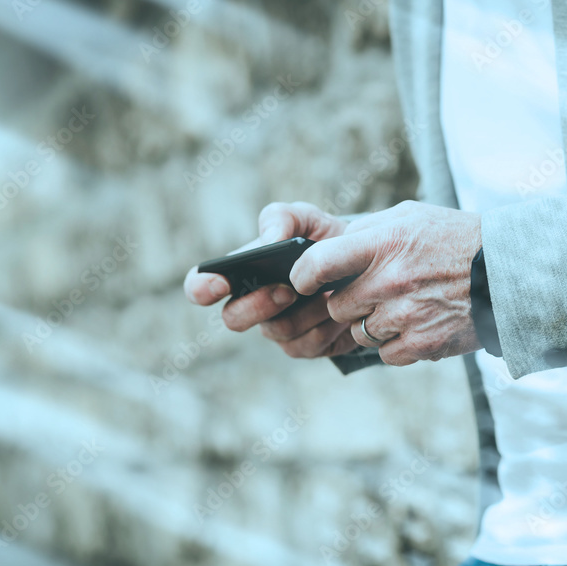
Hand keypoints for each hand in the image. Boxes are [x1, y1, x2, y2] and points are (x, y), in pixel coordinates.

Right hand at [183, 202, 360, 357]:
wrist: (365, 266)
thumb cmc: (324, 240)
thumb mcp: (306, 218)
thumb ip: (281, 218)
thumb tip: (269, 241)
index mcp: (240, 273)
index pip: (200, 287)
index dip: (201, 288)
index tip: (220, 283)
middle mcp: (252, 305)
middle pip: (232, 318)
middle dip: (257, 305)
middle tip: (287, 291)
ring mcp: (277, 328)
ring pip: (276, 331)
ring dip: (305, 312)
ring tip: (329, 292)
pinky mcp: (304, 346)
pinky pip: (306, 346)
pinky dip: (325, 326)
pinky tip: (339, 309)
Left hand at [289, 200, 482, 365]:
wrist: (508, 273)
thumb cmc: (454, 240)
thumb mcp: (410, 217)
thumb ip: (366, 231)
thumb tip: (326, 248)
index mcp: (385, 244)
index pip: (319, 263)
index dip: (303, 276)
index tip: (304, 281)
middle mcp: (391, 281)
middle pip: (337, 306)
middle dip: (349, 302)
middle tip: (375, 291)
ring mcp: (406, 316)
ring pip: (359, 332)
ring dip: (372, 323)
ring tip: (403, 305)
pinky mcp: (422, 344)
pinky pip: (384, 353)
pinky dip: (395, 344)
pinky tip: (416, 323)